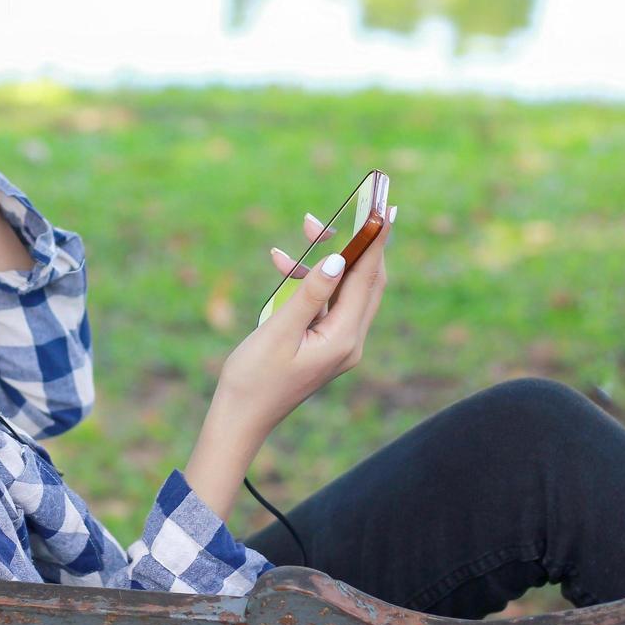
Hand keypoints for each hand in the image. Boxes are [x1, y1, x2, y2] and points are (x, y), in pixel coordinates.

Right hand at [215, 205, 396, 436]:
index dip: (376, 241)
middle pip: (366, 280)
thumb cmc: (253, 378)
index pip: (367, 279)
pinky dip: (310, 280)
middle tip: (358, 206)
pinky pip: (326, 301)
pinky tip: (284, 263)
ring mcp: (338, 343)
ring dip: (327, 258)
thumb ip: (309, 293)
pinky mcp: (323, 343)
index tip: (385, 208)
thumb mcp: (279, 331)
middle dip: (358, 242)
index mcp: (343, 339)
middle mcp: (348, 341)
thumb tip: (337, 259)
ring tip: (308, 226)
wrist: (239, 418)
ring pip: (344, 287)